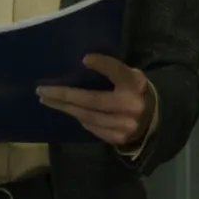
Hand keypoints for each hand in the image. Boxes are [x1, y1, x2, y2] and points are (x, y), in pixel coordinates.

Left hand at [37, 55, 151, 146]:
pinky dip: (79, 118)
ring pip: (87, 116)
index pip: (117, 72)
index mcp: (135, 84)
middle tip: (42, 90)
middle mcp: (131, 105)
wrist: (155, 119)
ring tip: (48, 100)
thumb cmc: (135, 91)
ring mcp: (124, 125)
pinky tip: (68, 110)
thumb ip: (113, 72)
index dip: (102, 65)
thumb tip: (81, 64)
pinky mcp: (119, 138)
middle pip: (91, 100)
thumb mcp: (130, 76)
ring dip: (65, 108)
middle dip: (64, 95)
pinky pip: (92, 128)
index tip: (84, 59)